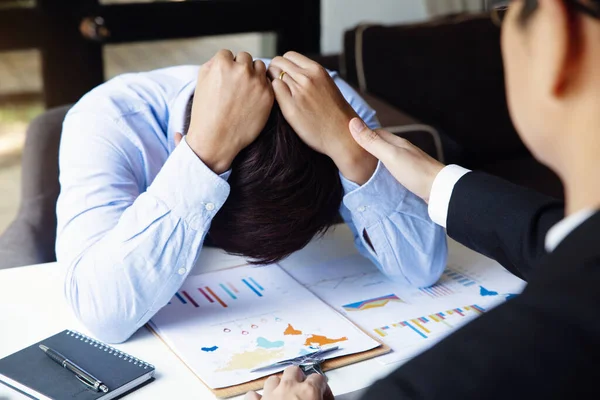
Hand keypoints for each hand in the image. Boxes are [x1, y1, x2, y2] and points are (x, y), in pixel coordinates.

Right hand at [187, 50, 273, 173]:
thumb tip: (227, 57)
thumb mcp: (201, 82)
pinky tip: (252, 99)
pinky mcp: (268, 96)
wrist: (216, 140)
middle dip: (241, 67)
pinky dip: (261, 87)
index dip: (225, 66)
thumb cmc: (206, 113)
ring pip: (259, 66)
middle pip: (245, 58)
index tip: (224, 79)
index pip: (228, 54)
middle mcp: (241, 70)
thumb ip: (213, 64)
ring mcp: (257, 83)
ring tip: (245, 89)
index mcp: (222, 64)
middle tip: (235, 84)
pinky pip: (268, 82)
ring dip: (254, 73)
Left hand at [244, 366, 333, 399]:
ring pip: (273, 379)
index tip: (324, 398)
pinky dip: (257, 397)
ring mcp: (269, 395)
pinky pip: (253, 394)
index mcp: (308, 392)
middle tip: (303, 391)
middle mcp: (288, 389)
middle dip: (299, 378)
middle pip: (294, 371)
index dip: (323, 388)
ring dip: (279, 385)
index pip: (319, 379)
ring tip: (284, 396)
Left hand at [268, 52, 376, 184]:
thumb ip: (310, 76)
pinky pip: (273, 90)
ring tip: (276, 95)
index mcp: (317, 70)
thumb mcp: (326, 85)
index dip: (282, 64)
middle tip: (275, 85)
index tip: (282, 75)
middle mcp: (307, 78)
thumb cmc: (334, 113)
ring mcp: (298, 92)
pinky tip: (276, 102)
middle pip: (278, 63)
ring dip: (271, 82)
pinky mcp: (291, 107)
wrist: (342, 135)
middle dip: (273, 71)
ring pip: (273, 75)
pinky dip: (271, 93)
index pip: (289, 56)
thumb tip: (292, 71)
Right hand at [349, 118, 444, 202]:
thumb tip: (353, 122)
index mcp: (397, 142)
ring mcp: (409, 162)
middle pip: (383, 143)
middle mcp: (403, 149)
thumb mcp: (389, 155)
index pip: (377, 133)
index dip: (364, 133)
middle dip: (370, 145)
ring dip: (378, 157)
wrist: (440, 189)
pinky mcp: (412, 174)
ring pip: (389, 155)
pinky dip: (386, 168)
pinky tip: (383, 175)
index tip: (350, 138)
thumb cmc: (414, 171)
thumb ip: (372, 141)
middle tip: (355, 152)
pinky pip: (395, 167)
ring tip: (365, 164)